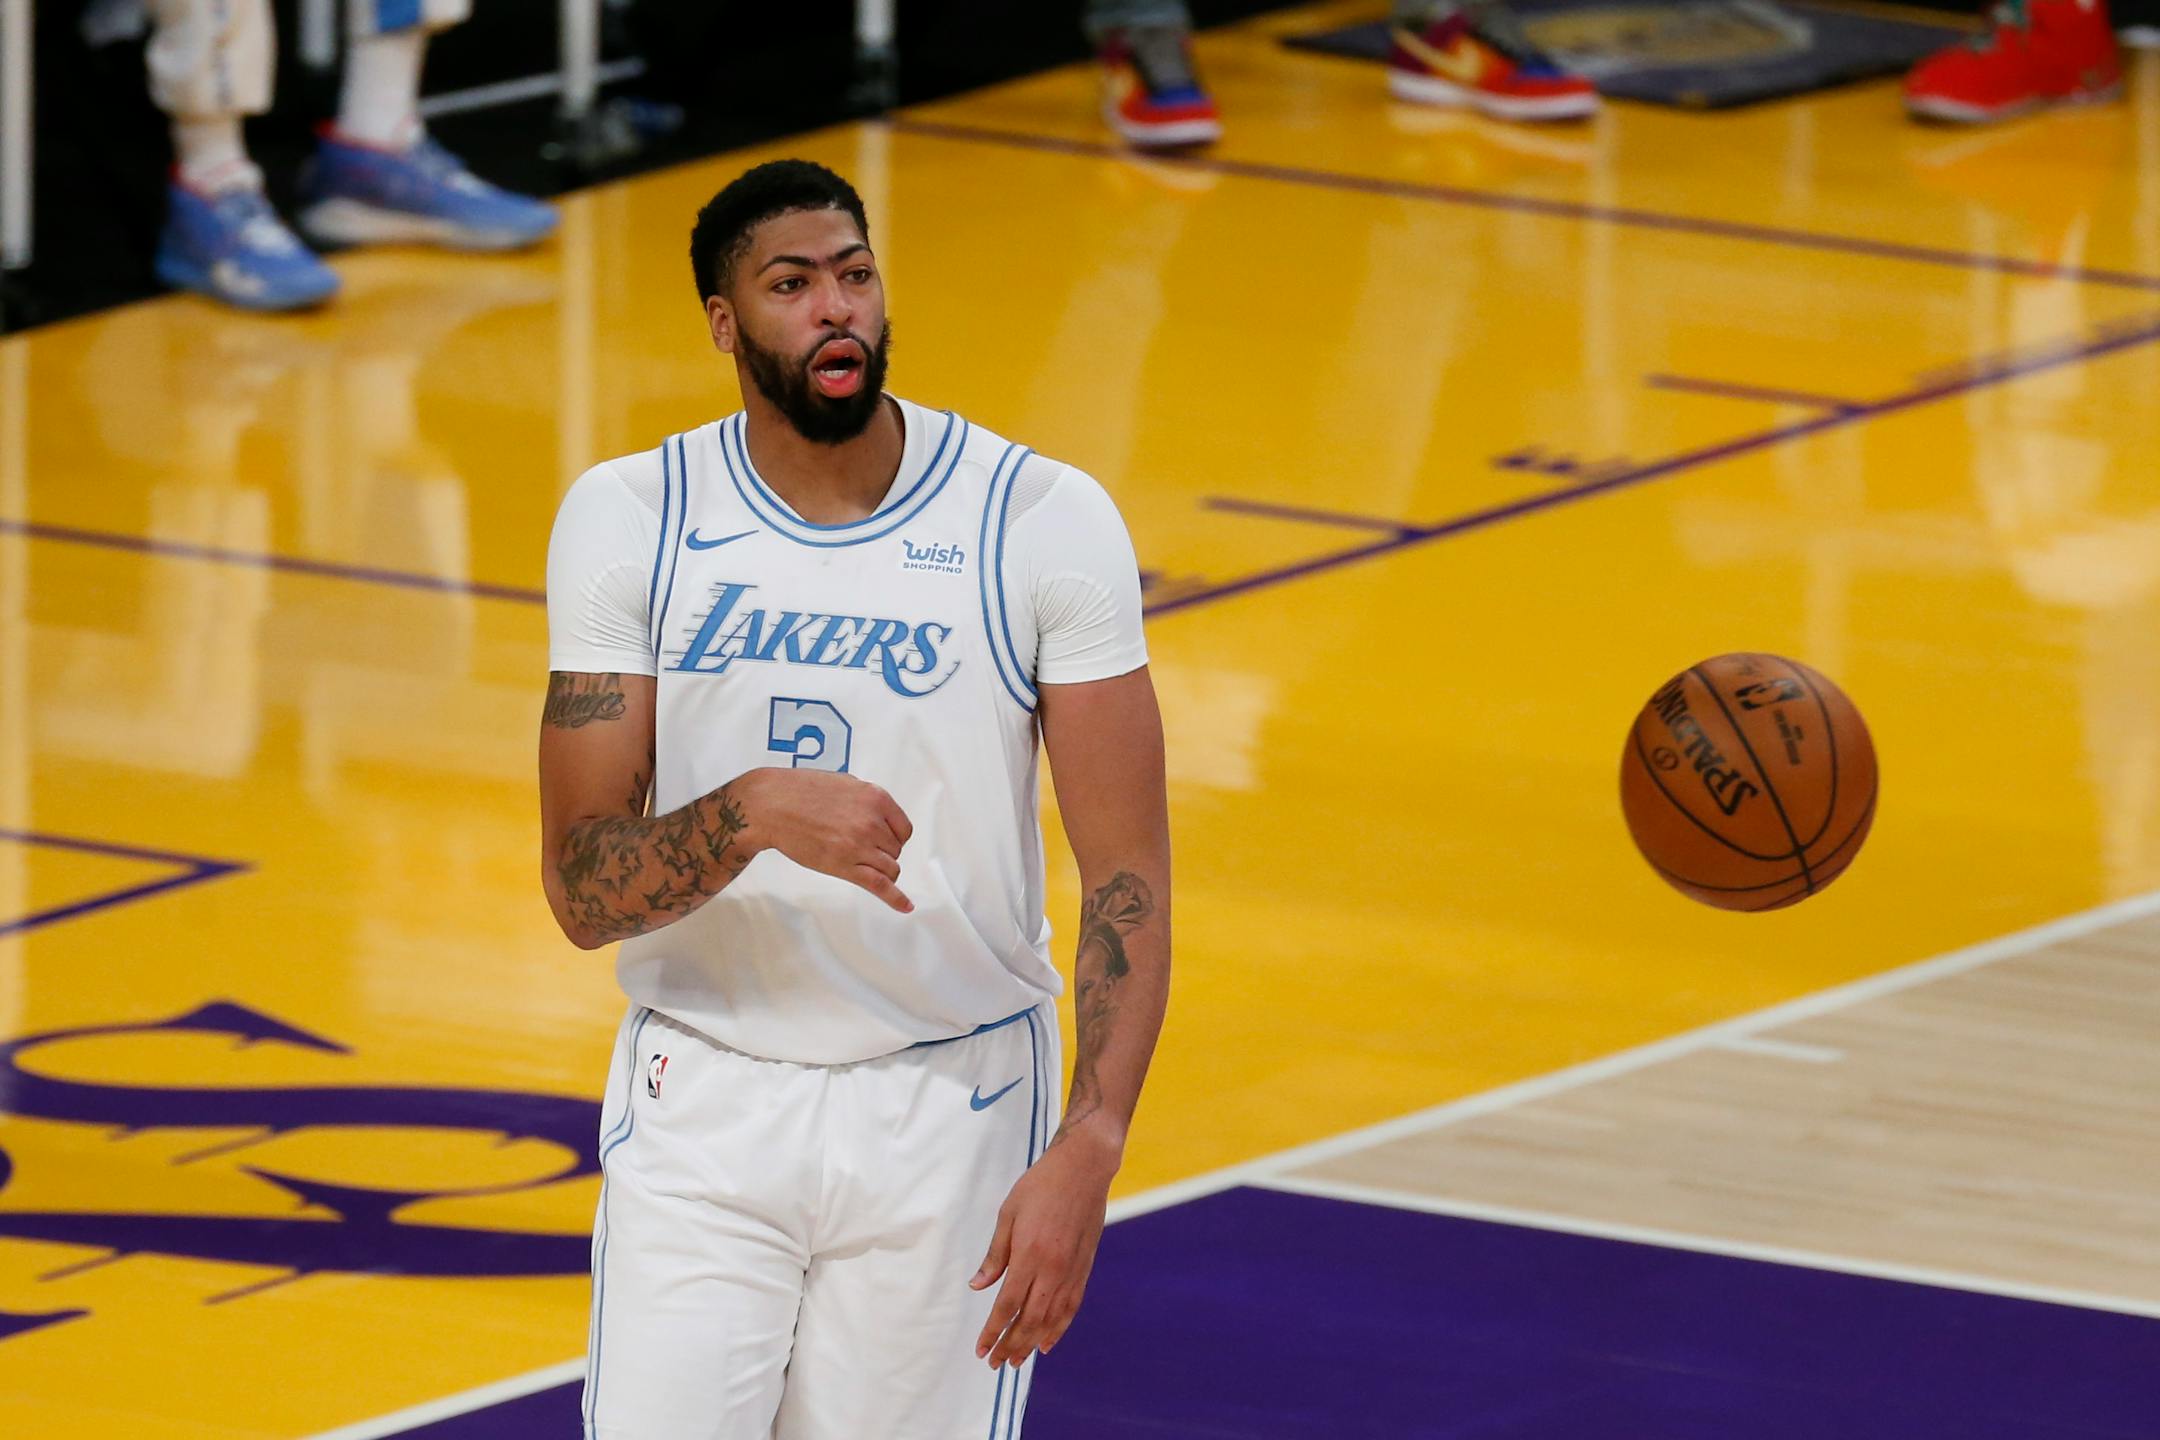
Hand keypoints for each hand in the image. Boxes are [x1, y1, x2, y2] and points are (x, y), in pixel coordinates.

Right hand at [740, 768, 914, 912]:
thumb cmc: (801, 791)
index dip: (894, 838)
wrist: (772, 805)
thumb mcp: (844, 783)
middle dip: (880, 852)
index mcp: (876, 798)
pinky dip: (895, 898)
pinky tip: (905, 906)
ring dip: (880, 870)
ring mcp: (859, 846)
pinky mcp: (845, 866)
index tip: (884, 841)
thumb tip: (877, 815)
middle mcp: (872, 822)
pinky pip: (879, 885)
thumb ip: (866, 800)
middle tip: (857, 848)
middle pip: (894, 850)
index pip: (903, 829)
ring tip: (861, 867)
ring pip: (889, 868)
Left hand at [968, 1128, 1119, 1367]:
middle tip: (995, 1364)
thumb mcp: (1009, 1214)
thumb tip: (978, 1286)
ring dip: (1031, 1343)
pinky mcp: (1084, 1267)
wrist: (1084, 1168)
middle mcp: (1052, 1269)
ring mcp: (1071, 1270)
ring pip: (1051, 1319)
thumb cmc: (1040, 1186)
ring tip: (1016, 1361)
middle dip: (1010, 1345)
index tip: (981, 1350)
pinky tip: (1047, 1343)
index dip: (993, 1331)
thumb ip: (995, 1255)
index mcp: (1029, 1255)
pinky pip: (1071, 1307)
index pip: (1007, 1305)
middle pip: (1029, 1320)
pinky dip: (1059, 1328)